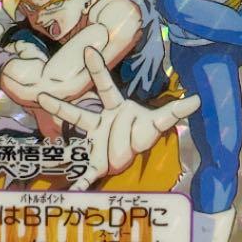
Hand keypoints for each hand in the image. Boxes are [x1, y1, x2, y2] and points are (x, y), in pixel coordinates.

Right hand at [36, 47, 199, 191]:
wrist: (131, 153)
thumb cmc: (140, 132)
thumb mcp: (158, 122)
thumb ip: (174, 111)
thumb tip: (198, 100)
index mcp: (115, 108)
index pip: (105, 87)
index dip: (97, 69)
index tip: (88, 50)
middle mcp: (100, 123)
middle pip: (83, 116)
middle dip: (62, 107)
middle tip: (43, 97)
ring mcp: (94, 142)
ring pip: (86, 144)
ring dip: (100, 149)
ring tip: (102, 157)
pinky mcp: (96, 164)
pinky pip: (87, 173)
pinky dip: (81, 183)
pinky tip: (73, 190)